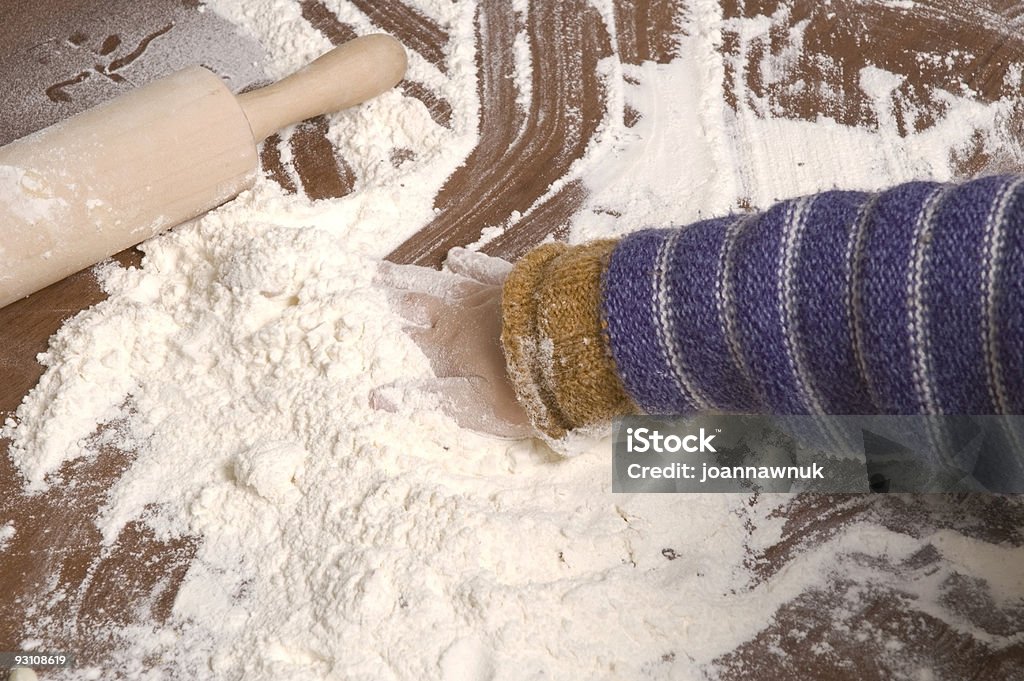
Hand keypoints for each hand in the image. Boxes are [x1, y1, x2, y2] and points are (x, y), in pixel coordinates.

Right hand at [372, 248, 532, 438]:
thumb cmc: (523, 389)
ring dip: (420, 273)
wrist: (578, 355)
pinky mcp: (521, 282)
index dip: (380, 312)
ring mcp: (492, 292)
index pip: (405, 322)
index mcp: (448, 338)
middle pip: (420, 293)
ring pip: (447, 278)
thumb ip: (425, 398)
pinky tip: (458, 255)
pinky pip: (487, 267)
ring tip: (397, 266)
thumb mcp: (471, 406)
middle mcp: (463, 308)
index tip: (354, 298)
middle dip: (392, 285)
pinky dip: (469, 262)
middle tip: (366, 272)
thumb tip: (375, 398)